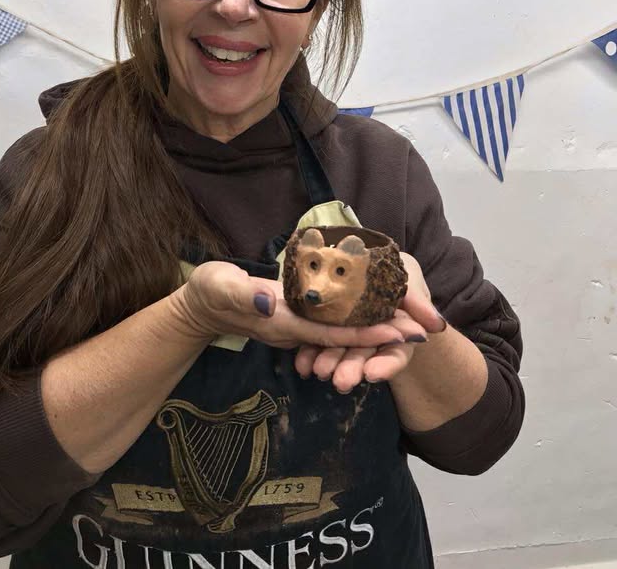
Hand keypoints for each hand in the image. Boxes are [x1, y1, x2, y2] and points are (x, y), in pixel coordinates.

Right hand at [170, 260, 421, 352]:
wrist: (199, 308)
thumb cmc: (208, 293)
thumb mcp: (219, 287)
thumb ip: (243, 294)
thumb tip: (270, 302)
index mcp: (283, 322)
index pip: (332, 332)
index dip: (367, 332)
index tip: (401, 331)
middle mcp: (295, 329)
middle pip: (345, 336)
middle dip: (383, 335)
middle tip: (424, 330)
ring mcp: (295, 326)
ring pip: (341, 333)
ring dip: (374, 330)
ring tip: (411, 323)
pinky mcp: (294, 319)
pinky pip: (330, 324)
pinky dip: (355, 320)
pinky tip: (376, 310)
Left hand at [294, 252, 446, 392]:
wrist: (369, 268)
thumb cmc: (396, 274)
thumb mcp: (411, 281)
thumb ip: (418, 301)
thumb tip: (436, 324)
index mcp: (397, 331)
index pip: (394, 353)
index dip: (385, 365)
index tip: (372, 374)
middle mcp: (373, 339)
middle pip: (364, 358)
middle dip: (352, 369)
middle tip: (341, 381)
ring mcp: (349, 336)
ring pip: (340, 353)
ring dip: (329, 363)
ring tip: (317, 371)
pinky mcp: (326, 330)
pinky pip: (317, 344)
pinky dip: (309, 354)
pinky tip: (301, 364)